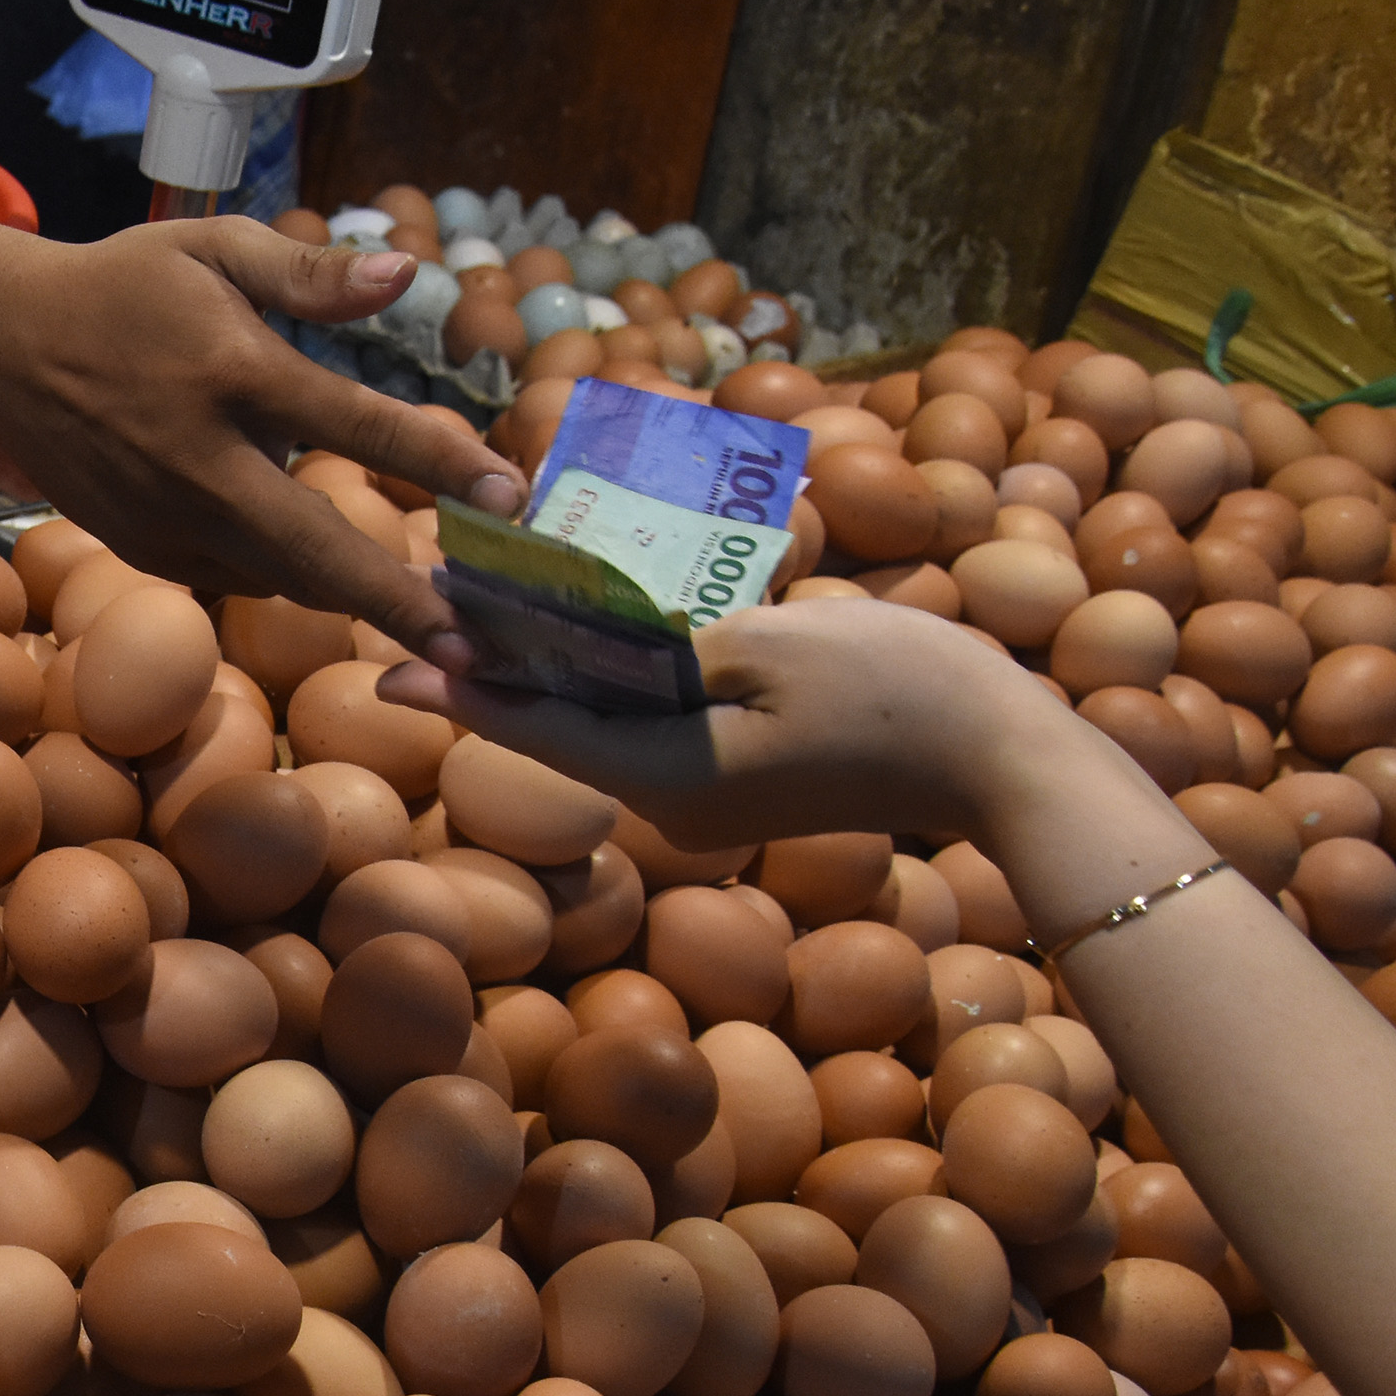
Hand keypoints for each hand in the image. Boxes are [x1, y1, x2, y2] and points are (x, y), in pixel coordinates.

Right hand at [0, 218, 522, 655]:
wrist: (1, 348)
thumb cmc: (126, 288)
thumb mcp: (216, 249)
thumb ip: (313, 269)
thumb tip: (405, 274)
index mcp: (232, 372)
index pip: (356, 425)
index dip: (440, 462)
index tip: (509, 495)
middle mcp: (200, 460)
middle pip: (318, 550)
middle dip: (401, 604)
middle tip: (477, 646)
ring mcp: (166, 516)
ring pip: (283, 576)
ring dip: (355, 595)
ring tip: (432, 615)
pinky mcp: (144, 549)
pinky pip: (237, 576)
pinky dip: (287, 573)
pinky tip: (325, 560)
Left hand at [374, 593, 1106, 848]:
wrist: (1006, 761)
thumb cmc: (899, 693)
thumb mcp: (773, 647)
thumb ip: (669, 648)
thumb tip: (593, 648)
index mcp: (668, 779)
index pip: (539, 729)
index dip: (461, 692)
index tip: (389, 666)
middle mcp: (672, 804)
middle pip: (565, 723)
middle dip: (502, 659)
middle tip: (434, 590)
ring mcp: (707, 799)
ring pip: (609, 720)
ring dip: (558, 660)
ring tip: (496, 592)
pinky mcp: (741, 781)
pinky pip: (659, 723)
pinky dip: (622, 673)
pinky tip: (598, 621)